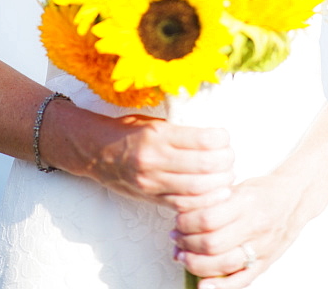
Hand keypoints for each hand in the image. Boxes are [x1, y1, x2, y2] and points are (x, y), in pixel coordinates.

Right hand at [78, 113, 235, 211]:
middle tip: (231, 158)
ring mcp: (152, 182)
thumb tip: (214, 140)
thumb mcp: (154, 122)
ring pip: (196, 190)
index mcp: (157, 135)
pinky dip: (203, 202)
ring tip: (226, 176)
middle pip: (204, 167)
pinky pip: (183, 205)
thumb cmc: (129, 131)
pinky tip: (213, 195)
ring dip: (219, 185)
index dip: (221, 140)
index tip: (225, 137)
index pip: (202, 140)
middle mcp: (154, 159)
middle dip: (225, 163)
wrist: (97, 151)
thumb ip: (181, 132)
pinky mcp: (151, 198)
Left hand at [171, 173, 300, 287]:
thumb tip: (185, 211)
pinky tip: (203, 284)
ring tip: (184, 256)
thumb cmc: (265, 191)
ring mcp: (261, 247)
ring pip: (223, 264)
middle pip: (212, 244)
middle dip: (187, 244)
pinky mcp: (264, 263)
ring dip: (196, 264)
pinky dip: (220, 287)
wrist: (295, 199)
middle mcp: (255, 226)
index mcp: (247, 202)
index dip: (186, 223)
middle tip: (177, 239)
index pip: (208, 218)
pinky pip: (241, 281)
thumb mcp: (239, 185)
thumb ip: (215, 198)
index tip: (178, 222)